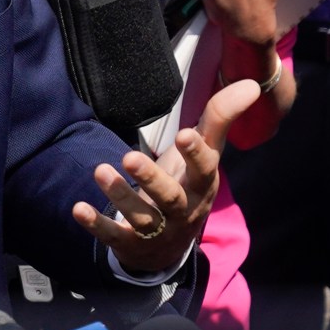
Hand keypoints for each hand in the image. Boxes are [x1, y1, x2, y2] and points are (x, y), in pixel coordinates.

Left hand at [72, 79, 257, 274]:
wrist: (170, 245)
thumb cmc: (187, 186)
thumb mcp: (204, 156)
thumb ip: (219, 119)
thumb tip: (251, 84)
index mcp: (201, 186)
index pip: (204, 170)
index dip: (196, 154)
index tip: (185, 134)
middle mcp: (182, 211)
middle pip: (170, 198)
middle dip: (151, 179)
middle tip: (130, 157)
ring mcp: (157, 231)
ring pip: (141, 217)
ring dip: (121, 196)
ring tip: (100, 170)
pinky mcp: (131, 244)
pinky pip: (114, 236)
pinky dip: (97, 224)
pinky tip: (78, 208)